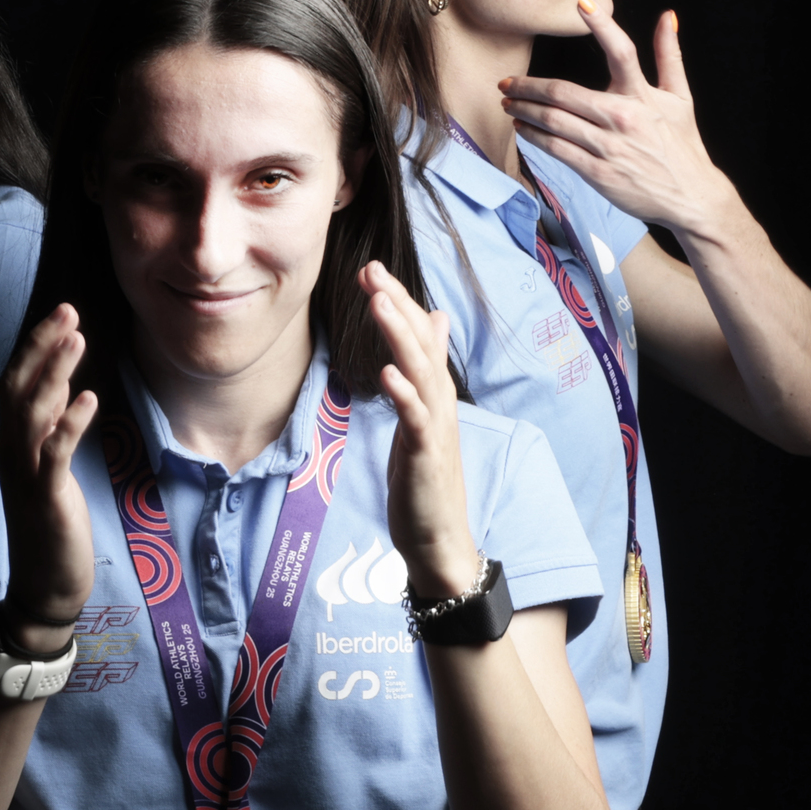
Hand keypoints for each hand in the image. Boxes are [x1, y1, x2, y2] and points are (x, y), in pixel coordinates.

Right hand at [0, 304, 98, 653]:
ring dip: (55, 373)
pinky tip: (90, 398)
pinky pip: (54, 453)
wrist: (44, 587)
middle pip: (19, 387)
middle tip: (68, 310)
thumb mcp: (47, 468)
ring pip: (32, 412)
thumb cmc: (50, 526)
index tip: (63, 314)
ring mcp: (25, 475)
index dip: (37, 346)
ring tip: (78, 340)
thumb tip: (62, 386)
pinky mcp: (45, 499)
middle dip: (42, 347)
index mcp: (11, 443)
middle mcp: (11, 453)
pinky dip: (69, 423)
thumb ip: (50, 427)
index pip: (18, 383)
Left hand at [360, 262, 478, 598]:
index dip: (399, 303)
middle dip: (397, 305)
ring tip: (380, 304)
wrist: (437, 538)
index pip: (418, 336)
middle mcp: (439, 404)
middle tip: (372, 271)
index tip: (372, 271)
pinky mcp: (427, 456)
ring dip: (400, 337)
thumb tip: (435, 320)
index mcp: (433, 393)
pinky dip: (404, 394)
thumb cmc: (426, 479)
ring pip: (421, 372)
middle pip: (421, 344)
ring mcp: (435, 428)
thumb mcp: (422, 417)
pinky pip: (416, 420)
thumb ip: (426, 370)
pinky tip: (387, 372)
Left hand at [500, 5, 738, 236]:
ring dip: (524, 110)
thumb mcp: (681, 97)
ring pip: (554, 121)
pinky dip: (534, 136)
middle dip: (528, 86)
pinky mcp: (598, 172)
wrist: (691, 197)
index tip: (581, 2)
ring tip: (508, 103)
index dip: (602, 25)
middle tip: (505, 82)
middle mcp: (623, 118)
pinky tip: (522, 128)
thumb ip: (669, 55)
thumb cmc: (682, 145)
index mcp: (643, 96)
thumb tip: (668, 16)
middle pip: (564, 93)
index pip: (622, 52)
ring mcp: (609, 146)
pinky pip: (557, 149)